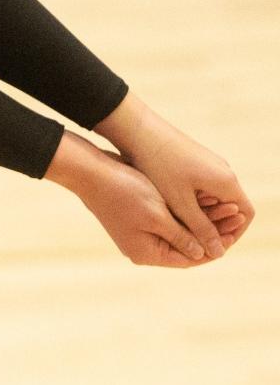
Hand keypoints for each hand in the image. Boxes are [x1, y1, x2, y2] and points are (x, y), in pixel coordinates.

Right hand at [45, 131, 229, 267]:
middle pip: (185, 244)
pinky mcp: (135, 216)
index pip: (189, 258)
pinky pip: (167, 219)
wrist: (90, 171)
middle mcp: (142, 246)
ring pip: (178, 230)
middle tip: (233, 215)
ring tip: (223, 205)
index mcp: (146, 252)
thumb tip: (203, 252)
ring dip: (200, 218)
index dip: (213, 246)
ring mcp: (137, 231)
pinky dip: (184, 211)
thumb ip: (181, 236)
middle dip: (210, 229)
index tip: (233, 233)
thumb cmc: (122, 191)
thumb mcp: (157, 215)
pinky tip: (200, 199)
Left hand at [95, 94, 254, 259]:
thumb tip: (218, 253)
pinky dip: (194, 201)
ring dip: (203, 214)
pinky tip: (174, 210)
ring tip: (183, 228)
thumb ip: (201, 229)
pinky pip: (203, 187)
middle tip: (195, 242)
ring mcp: (209, 164)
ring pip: (215, 197)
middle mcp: (222, 170)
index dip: (233, 234)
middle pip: (230, 206)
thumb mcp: (180, 203)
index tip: (213, 247)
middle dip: (216, 227)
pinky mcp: (194, 161)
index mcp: (226, 180)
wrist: (138, 130)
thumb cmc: (160, 165)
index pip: (245, 214)